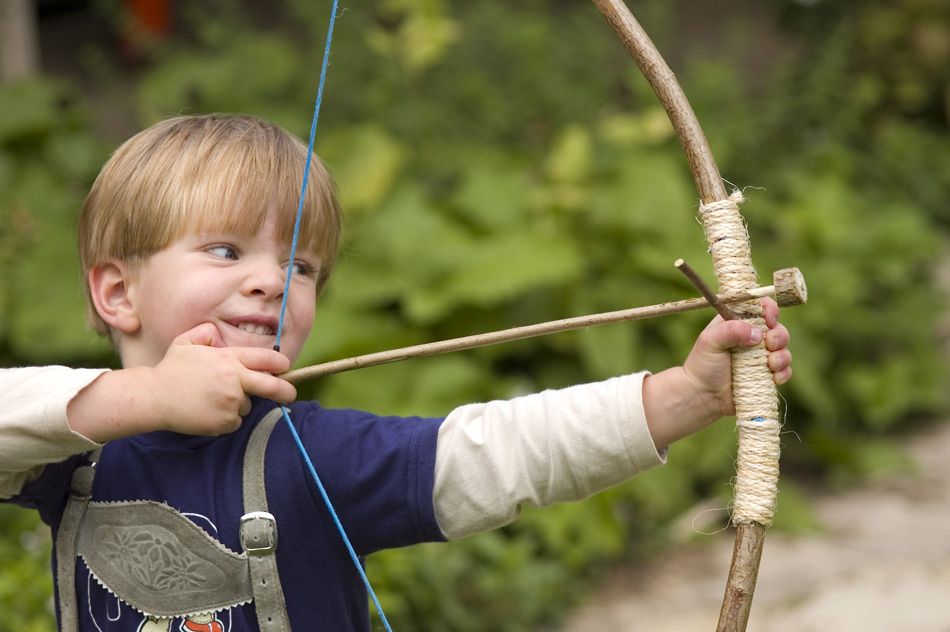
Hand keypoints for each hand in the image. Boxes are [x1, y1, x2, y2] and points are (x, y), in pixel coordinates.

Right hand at [68, 323, 296, 441]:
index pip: (267, 359)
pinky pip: (234, 421)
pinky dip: (225, 418)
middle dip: (286, 391)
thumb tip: (218, 335)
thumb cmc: (171, 369)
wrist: (154, 397)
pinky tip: (207, 411)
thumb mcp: (186, 342)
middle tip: (290, 394)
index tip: (285, 368)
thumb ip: (206, 334)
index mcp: (230, 359)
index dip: (280, 364)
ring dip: (237, 404)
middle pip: (273, 387)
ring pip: (247, 405)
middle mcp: (235, 380)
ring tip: (211, 398)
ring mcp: (231, 402)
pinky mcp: (224, 421)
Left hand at [683, 297, 791, 417]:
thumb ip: (731, 330)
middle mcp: (751, 338)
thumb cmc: (702, 364)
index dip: (770, 310)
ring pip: (784, 349)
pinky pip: (785, 370)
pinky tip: (774, 378)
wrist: (703, 395)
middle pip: (777, 328)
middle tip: (769, 344)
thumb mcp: (710, 341)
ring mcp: (760, 357)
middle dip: (779, 335)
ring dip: (783, 355)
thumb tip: (758, 334)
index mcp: (738, 323)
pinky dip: (783, 372)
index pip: (760, 307)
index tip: (769, 319)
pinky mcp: (766, 375)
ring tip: (771, 364)